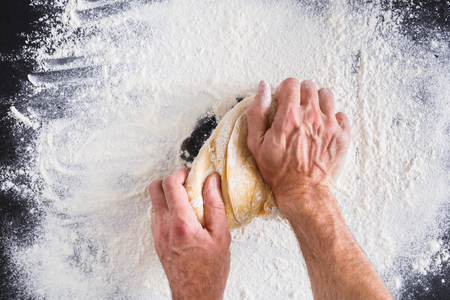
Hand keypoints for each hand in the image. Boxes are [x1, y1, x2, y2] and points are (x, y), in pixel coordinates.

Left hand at [149, 168, 230, 299]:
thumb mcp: (221, 236)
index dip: (180, 173)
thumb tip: (212, 181)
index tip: (191, 173)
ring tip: (188, 202)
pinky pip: (157, 215)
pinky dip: (167, 208)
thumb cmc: (210, 270)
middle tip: (186, 184)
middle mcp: (164, 226)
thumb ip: (215, 205)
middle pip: (154, 188)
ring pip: (154, 201)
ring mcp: (157, 233)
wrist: (195, 294)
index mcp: (181, 223)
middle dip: (170, 180)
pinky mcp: (156, 240)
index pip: (170, 185)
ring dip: (168, 195)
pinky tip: (184, 216)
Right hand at [247, 78, 350, 209]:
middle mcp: (311, 117)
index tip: (284, 101)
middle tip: (297, 108)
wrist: (304, 192)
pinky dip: (333, 118)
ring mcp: (330, 125)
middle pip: (309, 86)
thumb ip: (257, 112)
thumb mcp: (256, 144)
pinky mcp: (343, 135)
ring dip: (318, 101)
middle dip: (301, 94)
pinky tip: (324, 129)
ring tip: (312, 115)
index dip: (285, 90)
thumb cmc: (278, 171)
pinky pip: (341, 114)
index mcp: (289, 117)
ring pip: (327, 94)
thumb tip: (263, 88)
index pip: (291, 83)